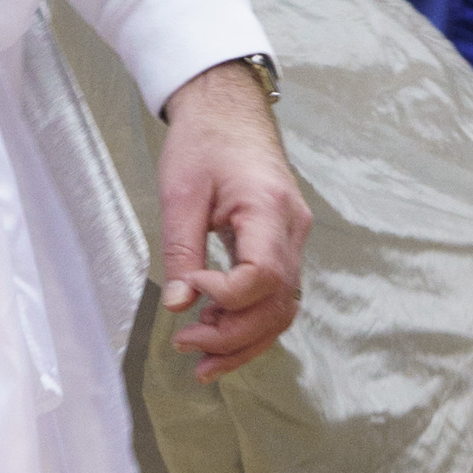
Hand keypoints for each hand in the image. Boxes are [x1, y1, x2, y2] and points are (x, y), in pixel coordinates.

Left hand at [152, 60, 307, 378]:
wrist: (229, 110)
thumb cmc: (204, 141)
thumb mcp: (182, 192)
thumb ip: (182, 250)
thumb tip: (179, 306)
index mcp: (270, 209)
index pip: (263, 274)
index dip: (226, 297)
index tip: (190, 291)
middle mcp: (292, 229)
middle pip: (278, 303)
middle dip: (233, 335)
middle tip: (185, 344)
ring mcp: (294, 239)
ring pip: (282, 309)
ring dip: (244, 340)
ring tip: (201, 362)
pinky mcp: (283, 246)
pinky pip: (277, 296)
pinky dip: (250, 323)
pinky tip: (218, 336)